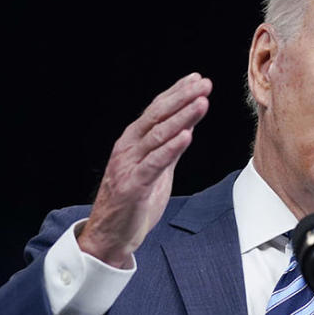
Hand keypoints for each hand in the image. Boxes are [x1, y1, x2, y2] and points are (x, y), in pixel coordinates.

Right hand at [79, 72, 211, 267]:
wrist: (109, 236)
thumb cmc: (133, 202)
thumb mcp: (156, 169)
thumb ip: (169, 147)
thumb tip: (188, 125)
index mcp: (133, 141)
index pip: (157, 110)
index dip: (177, 93)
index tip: (197, 78)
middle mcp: (129, 147)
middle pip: (157, 116)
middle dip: (182, 98)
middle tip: (204, 83)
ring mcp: (129, 165)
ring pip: (158, 135)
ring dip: (181, 117)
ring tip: (201, 102)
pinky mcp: (133, 185)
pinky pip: (155, 163)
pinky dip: (171, 148)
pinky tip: (187, 135)